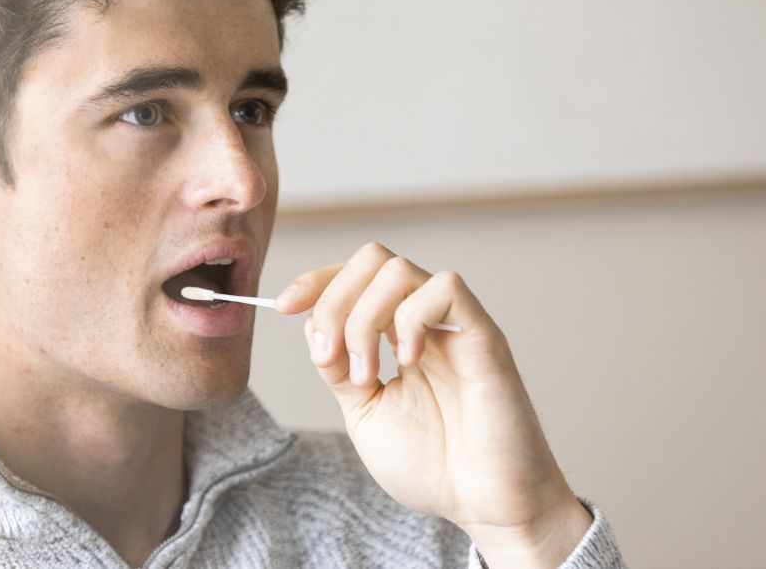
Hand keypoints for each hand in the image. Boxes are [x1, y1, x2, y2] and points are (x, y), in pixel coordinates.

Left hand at [276, 242, 591, 567]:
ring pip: (399, 268)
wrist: (484, 505)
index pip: (354, 277)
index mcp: (395, 334)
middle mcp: (424, 320)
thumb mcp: (364, 412)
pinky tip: (407, 362)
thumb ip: (338, 367)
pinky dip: (410, 319)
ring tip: (368, 374)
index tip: (282, 306)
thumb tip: (312, 321)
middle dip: (333, 300)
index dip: (315, 281)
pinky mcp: (482, 335)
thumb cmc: (434, 465)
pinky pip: (445, 289)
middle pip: (372, 259)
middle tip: (330, 358)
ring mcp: (453, 324)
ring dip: (364, 318)